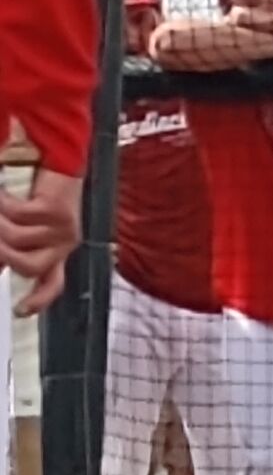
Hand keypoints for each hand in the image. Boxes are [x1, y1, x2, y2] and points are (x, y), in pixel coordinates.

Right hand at [0, 168, 83, 314]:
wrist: (57, 162)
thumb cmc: (36, 196)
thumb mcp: (21, 227)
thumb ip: (10, 250)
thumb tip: (1, 267)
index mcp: (57, 252)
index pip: (53, 283)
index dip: (37, 300)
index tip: (20, 311)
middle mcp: (65, 244)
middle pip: (27, 267)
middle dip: (1, 251)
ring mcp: (64, 228)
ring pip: (15, 239)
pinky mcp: (57, 210)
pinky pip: (17, 215)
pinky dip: (2, 202)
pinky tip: (3, 193)